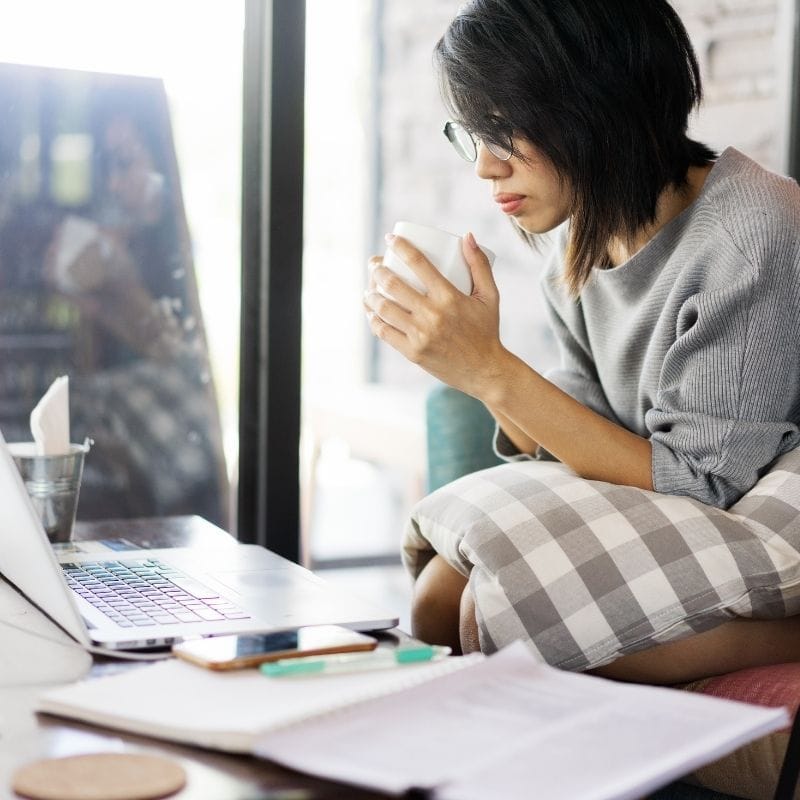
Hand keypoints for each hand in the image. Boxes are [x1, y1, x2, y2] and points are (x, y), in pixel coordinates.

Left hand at [363, 232, 507, 398]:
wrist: (485, 370)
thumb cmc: (486, 330)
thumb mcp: (490, 296)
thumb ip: (480, 265)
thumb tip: (467, 236)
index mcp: (449, 297)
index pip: (419, 263)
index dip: (400, 246)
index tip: (390, 239)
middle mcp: (432, 315)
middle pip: (393, 285)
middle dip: (377, 269)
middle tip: (373, 264)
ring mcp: (420, 335)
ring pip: (384, 309)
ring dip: (370, 295)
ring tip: (368, 288)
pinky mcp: (412, 352)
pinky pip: (384, 333)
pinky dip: (374, 320)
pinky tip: (371, 312)